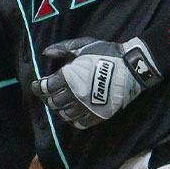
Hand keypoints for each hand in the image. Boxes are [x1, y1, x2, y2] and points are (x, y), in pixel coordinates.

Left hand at [30, 37, 159, 128]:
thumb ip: (62, 48)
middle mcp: (75, 94)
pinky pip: (78, 123)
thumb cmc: (106, 53)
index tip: (38, 84)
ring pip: (64, 114)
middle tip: (50, 92)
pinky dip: (72, 119)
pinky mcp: (97, 115)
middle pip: (53, 102)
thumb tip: (45, 53)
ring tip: (62, 102)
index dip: (38, 87)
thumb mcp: (83, 45)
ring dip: (60, 108)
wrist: (131, 67)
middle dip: (48, 97)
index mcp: (69, 77)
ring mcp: (86, 107)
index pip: (45, 88)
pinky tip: (73, 112)